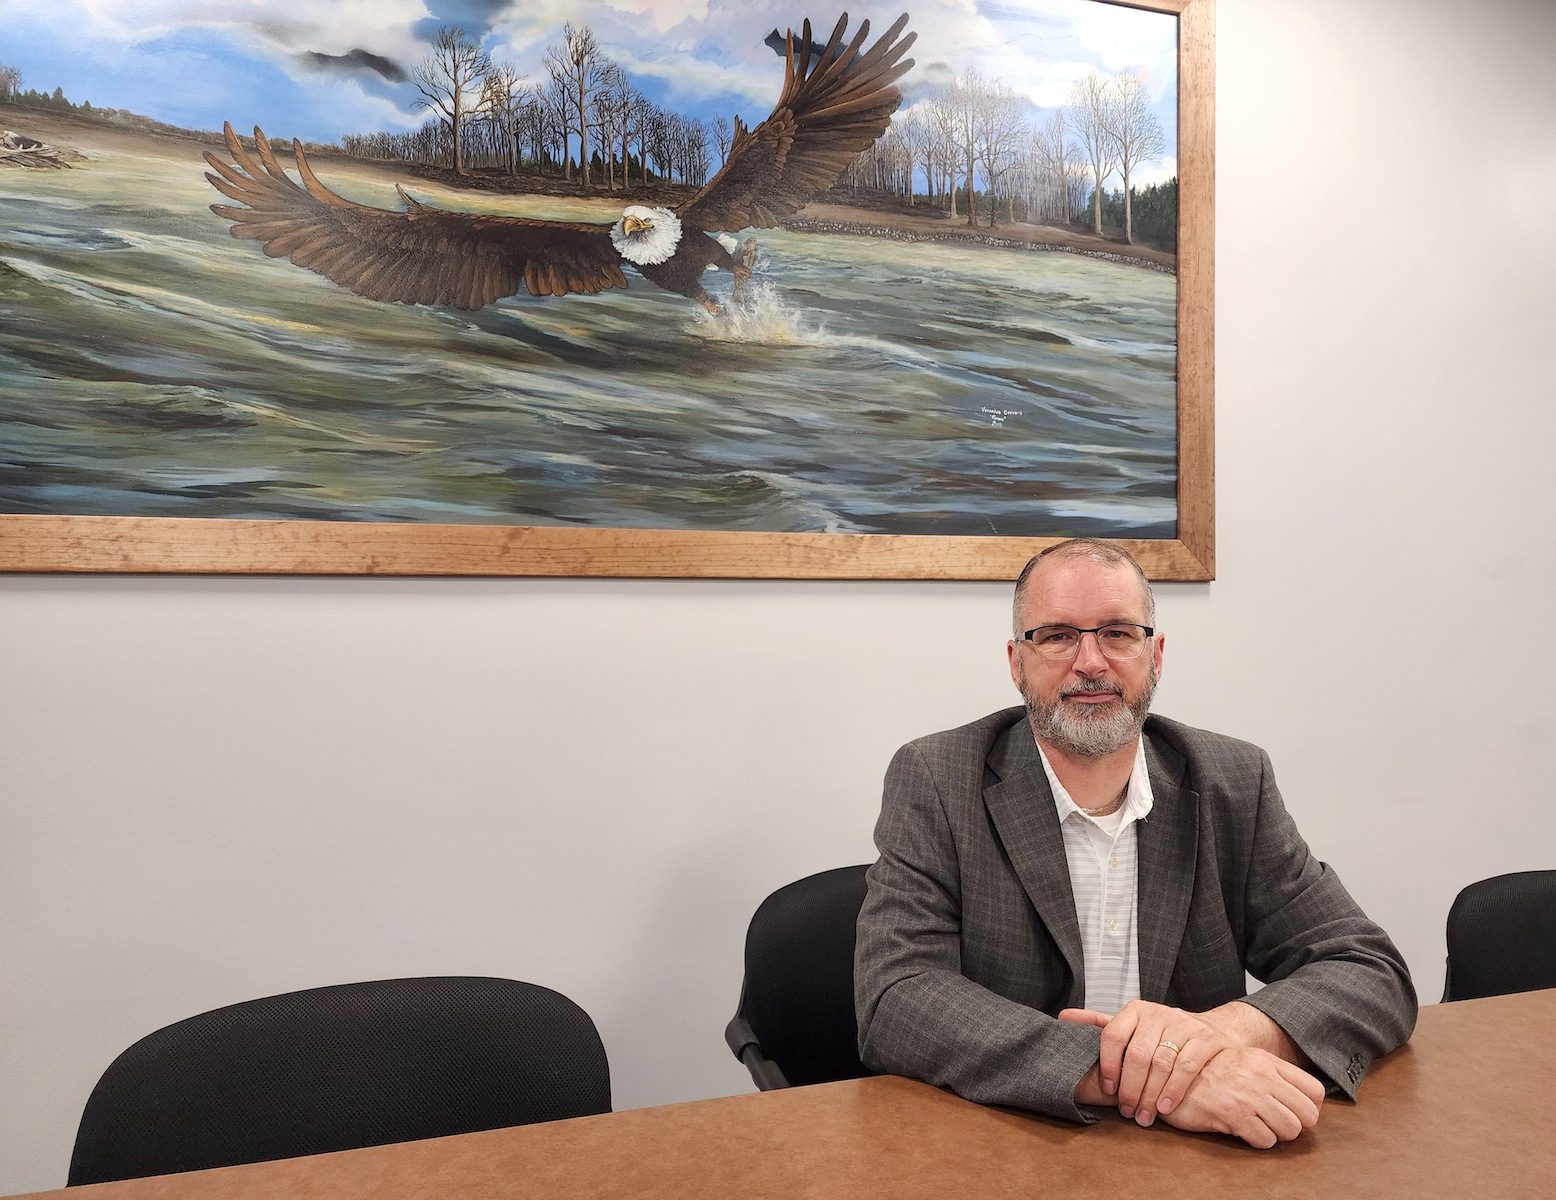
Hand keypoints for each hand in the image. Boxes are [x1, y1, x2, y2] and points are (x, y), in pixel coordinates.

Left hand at [1059, 1001, 1234, 1125]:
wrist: (1210, 1032)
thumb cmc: (1162, 1036)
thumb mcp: (1131, 1027)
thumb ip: (1100, 1024)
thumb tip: (1063, 1017)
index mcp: (1135, 1010)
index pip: (1112, 1035)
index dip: (1108, 1065)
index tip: (1108, 1089)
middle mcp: (1158, 1013)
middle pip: (1137, 1054)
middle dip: (1130, 1088)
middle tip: (1126, 1111)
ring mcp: (1183, 1024)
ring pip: (1161, 1064)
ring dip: (1150, 1095)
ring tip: (1143, 1116)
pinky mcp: (1205, 1038)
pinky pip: (1186, 1067)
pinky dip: (1173, 1090)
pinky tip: (1165, 1108)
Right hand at [1159, 1046, 1324, 1148]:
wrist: (1170, 1078)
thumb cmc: (1208, 1073)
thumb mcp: (1243, 1061)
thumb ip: (1272, 1073)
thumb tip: (1305, 1098)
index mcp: (1265, 1060)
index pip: (1314, 1090)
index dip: (1309, 1107)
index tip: (1294, 1112)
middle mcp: (1260, 1075)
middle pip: (1308, 1115)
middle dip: (1295, 1125)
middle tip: (1276, 1123)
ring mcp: (1248, 1096)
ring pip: (1290, 1130)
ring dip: (1276, 1134)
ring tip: (1257, 1126)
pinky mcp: (1234, 1116)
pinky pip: (1266, 1141)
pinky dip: (1257, 1141)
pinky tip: (1242, 1130)